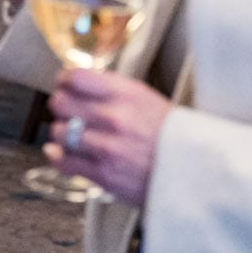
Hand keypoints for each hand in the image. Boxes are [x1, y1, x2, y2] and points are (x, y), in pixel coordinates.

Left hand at [44, 68, 171, 207]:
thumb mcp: (144, 97)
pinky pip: (64, 162)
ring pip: (59, 132)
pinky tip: (61, 152)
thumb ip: (110, 89)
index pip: (76, 77)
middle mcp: (114, 117)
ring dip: (61, 133)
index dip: (65, 80)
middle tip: (66, 110)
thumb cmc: (169, 134)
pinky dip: (58, 156)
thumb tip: (78, 83)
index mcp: (125, 94)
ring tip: (72, 134)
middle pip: (61, 103)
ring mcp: (107, 147)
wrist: (194, 172)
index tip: (65, 84)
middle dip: (60, 105)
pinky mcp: (104, 174)